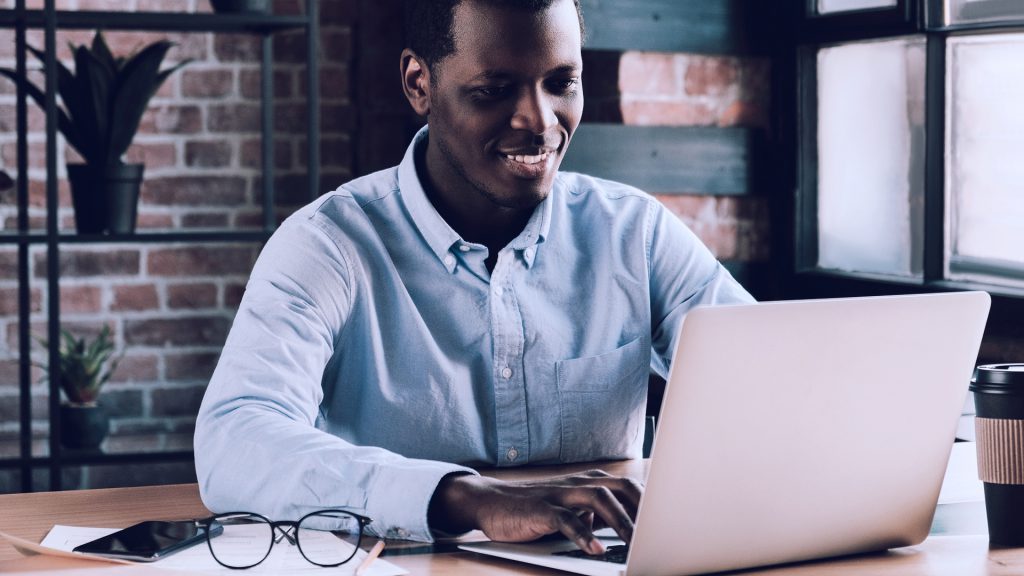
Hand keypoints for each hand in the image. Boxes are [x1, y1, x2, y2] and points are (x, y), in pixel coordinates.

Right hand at [428, 470, 642, 554]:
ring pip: (599, 499)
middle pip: (620, 487)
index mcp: (587, 483)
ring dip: (621, 521)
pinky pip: (566, 519)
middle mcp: (577, 483)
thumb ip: (594, 517)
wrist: (490, 503)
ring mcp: (559, 494)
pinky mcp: (541, 509)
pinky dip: (583, 534)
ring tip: (636, 543)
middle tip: (660, 533)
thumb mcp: (569, 512)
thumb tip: (623, 530)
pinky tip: (596, 549)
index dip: (649, 503)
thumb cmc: (533, 510)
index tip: (669, 522)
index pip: (627, 487)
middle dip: (643, 509)